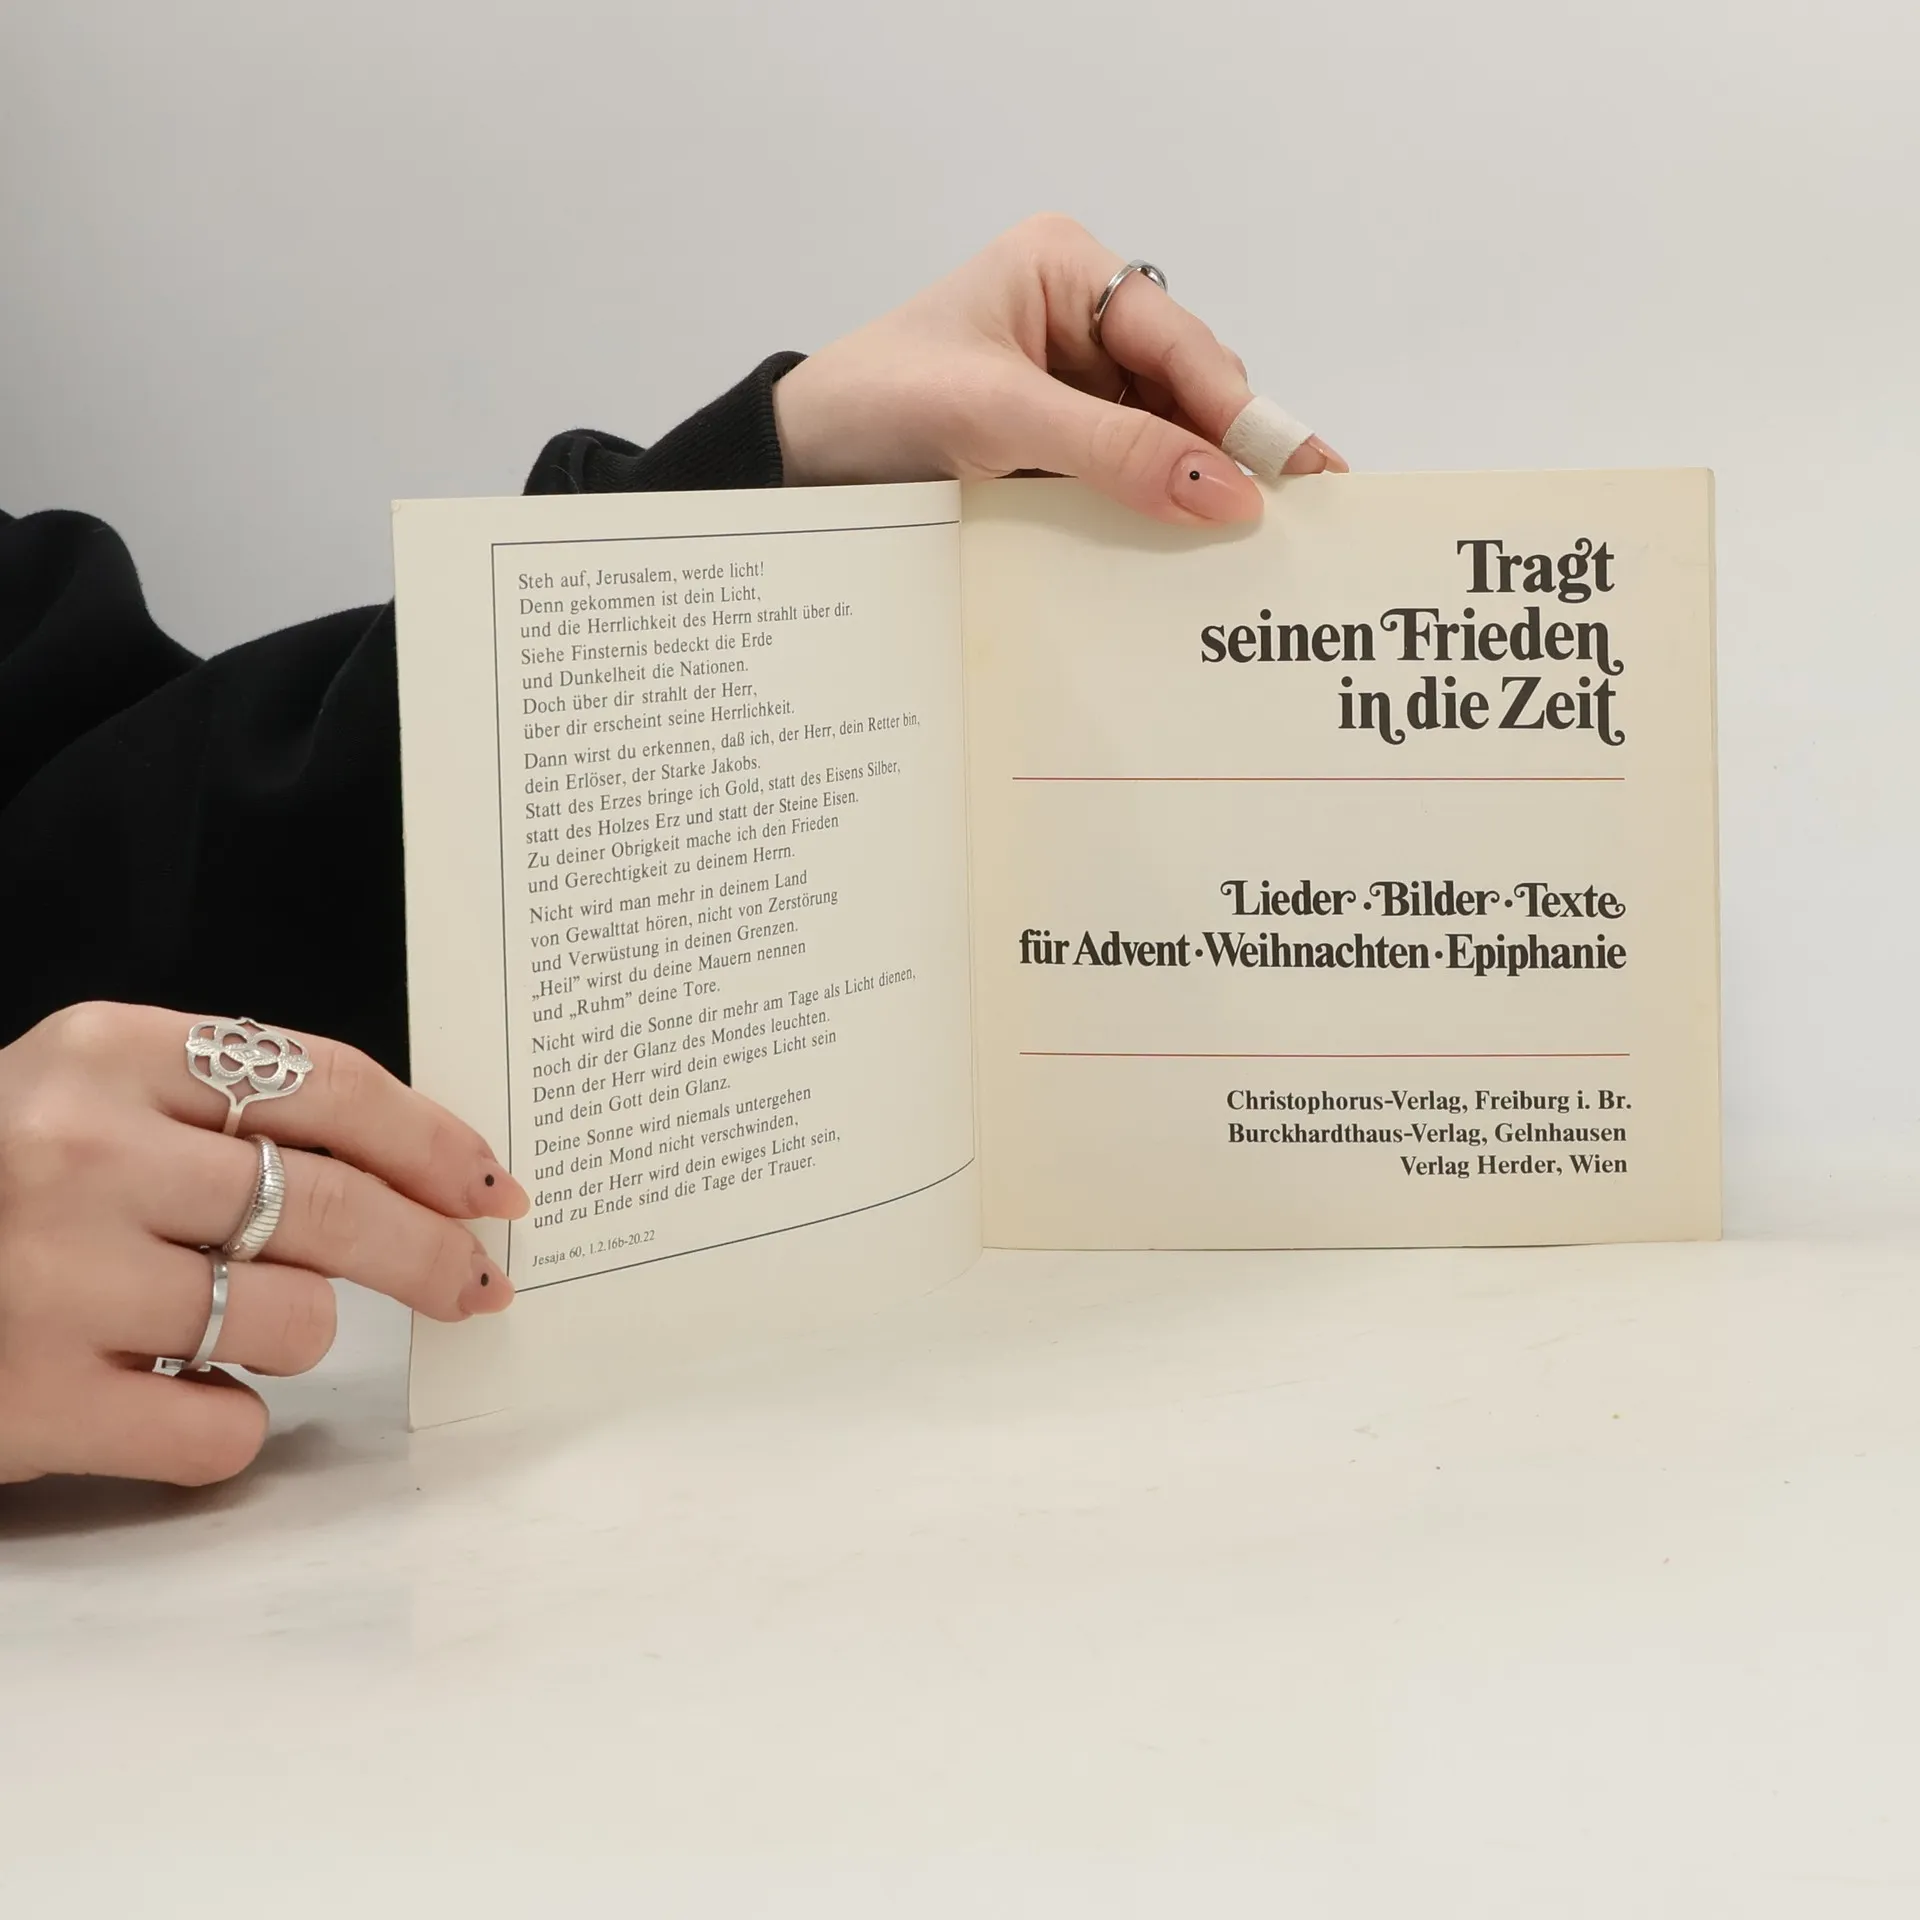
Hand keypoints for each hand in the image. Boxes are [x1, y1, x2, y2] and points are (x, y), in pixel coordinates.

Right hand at [0, 1003, 526, 1485]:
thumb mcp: (85, 1099)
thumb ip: (225, 1111)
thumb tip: (420, 1170)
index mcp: (105, 1054)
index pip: (330, 1088)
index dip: (436, 1143)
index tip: (492, 1187)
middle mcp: (78, 1154)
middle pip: (333, 1207)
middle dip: (434, 1251)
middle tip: (480, 1282)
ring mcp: (47, 1281)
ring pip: (293, 1323)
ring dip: (293, 1337)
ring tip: (216, 1326)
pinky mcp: (28, 1404)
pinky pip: (222, 1434)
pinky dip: (225, 1424)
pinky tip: (166, 1395)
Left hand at [771, 212, 1346, 525]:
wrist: (792, 465)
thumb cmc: (872, 406)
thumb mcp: (998, 419)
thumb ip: (1116, 451)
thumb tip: (1227, 493)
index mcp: (1066, 271)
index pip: (1180, 342)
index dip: (1241, 413)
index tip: (1297, 476)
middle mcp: (1078, 320)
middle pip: (1185, 392)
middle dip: (1225, 454)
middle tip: (1287, 526)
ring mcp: (1069, 387)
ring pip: (1162, 442)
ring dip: (1190, 493)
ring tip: (1248, 552)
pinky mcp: (1053, 447)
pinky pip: (1123, 479)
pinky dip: (1148, 516)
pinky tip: (1180, 554)